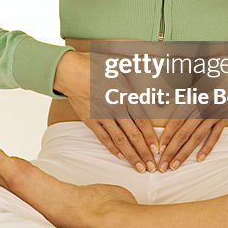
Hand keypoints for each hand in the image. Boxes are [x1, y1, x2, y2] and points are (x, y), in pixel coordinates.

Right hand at [53, 50, 159, 171]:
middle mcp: (115, 108)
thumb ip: (139, 65)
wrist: (70, 71)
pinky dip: (112, 148)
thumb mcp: (120, 62)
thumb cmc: (95, 65)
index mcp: (125, 95)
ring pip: (120, 140)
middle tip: (153, 167)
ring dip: (131, 155)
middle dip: (144, 152)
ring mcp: (102, 116)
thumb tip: (156, 59)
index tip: (157, 149)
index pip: (142, 120)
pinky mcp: (90, 120)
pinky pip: (103, 138)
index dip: (150, 136)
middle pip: (133, 134)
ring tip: (140, 168)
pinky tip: (120, 156)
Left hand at [155, 46, 227, 170]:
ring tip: (175, 166)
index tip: (159, 149)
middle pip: (184, 133)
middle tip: (162, 166)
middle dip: (172, 150)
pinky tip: (199, 159)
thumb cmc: (211, 73)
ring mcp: (215, 114)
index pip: (177, 120)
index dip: (167, 136)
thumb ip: (175, 89)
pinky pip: (215, 135)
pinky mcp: (225, 118)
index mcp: (193, 98)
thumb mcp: (191, 77)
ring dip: (185, 153)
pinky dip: (208, 147)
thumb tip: (158, 100)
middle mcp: (203, 107)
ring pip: (198, 137)